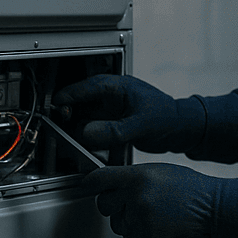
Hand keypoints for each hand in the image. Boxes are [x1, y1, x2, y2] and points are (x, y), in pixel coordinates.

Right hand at [53, 74, 205, 153]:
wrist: (182, 130)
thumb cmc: (169, 117)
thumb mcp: (141, 124)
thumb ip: (114, 130)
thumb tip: (87, 132)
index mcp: (118, 87)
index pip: (86, 87)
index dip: (68, 95)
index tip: (55, 105)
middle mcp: (111, 98)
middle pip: (80, 103)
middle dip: (70, 115)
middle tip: (63, 128)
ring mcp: (111, 112)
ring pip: (85, 119)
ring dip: (80, 130)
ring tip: (78, 142)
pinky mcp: (113, 125)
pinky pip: (95, 131)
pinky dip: (91, 140)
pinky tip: (92, 150)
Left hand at [81, 163, 237, 237]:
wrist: (216, 210)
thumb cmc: (192, 191)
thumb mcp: (161, 173)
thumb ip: (133, 178)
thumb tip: (111, 186)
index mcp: (138, 177)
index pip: (101, 179)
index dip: (90, 184)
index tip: (85, 187)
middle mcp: (135, 197)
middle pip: (106, 206)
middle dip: (117, 207)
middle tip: (138, 206)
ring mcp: (141, 221)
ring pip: (120, 228)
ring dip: (133, 226)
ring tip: (158, 218)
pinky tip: (160, 232)